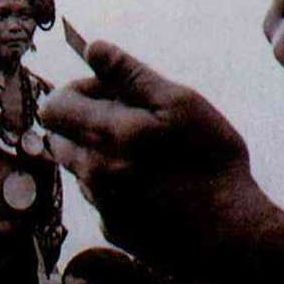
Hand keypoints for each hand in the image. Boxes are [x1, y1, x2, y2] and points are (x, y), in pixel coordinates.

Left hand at [39, 40, 263, 268]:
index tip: (113, 94)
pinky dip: (118, 185)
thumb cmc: (212, 162)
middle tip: (132, 121)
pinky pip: (101, 197)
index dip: (78, 92)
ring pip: (81, 169)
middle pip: (60, 138)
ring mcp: (100, 204)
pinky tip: (156, 186)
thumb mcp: (180, 104)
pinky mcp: (112, 228)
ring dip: (101, 154)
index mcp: (105, 136)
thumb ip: (131, 74)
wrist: (230, 235)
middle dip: (85, 123)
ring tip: (148, 155)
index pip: (54, 106)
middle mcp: (92, 172)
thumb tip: (93, 48)